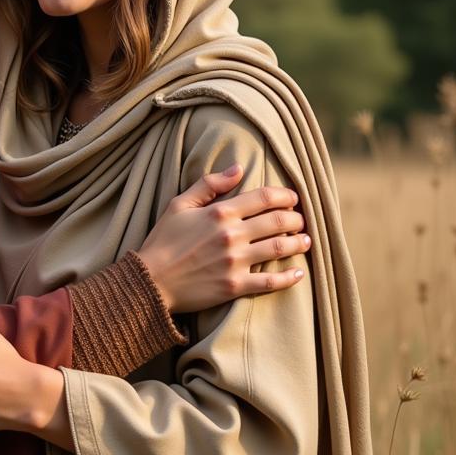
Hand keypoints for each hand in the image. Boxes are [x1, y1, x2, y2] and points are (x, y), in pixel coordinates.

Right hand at [138, 164, 309, 313]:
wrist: (150, 281)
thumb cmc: (162, 241)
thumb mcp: (178, 205)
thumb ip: (208, 184)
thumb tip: (237, 168)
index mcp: (219, 212)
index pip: (264, 198)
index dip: (285, 195)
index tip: (292, 198)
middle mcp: (231, 235)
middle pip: (278, 221)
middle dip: (296, 219)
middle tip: (300, 221)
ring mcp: (235, 262)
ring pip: (280, 248)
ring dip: (298, 243)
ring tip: (305, 241)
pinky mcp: (234, 286)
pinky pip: (270, 282)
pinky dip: (288, 278)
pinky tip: (298, 274)